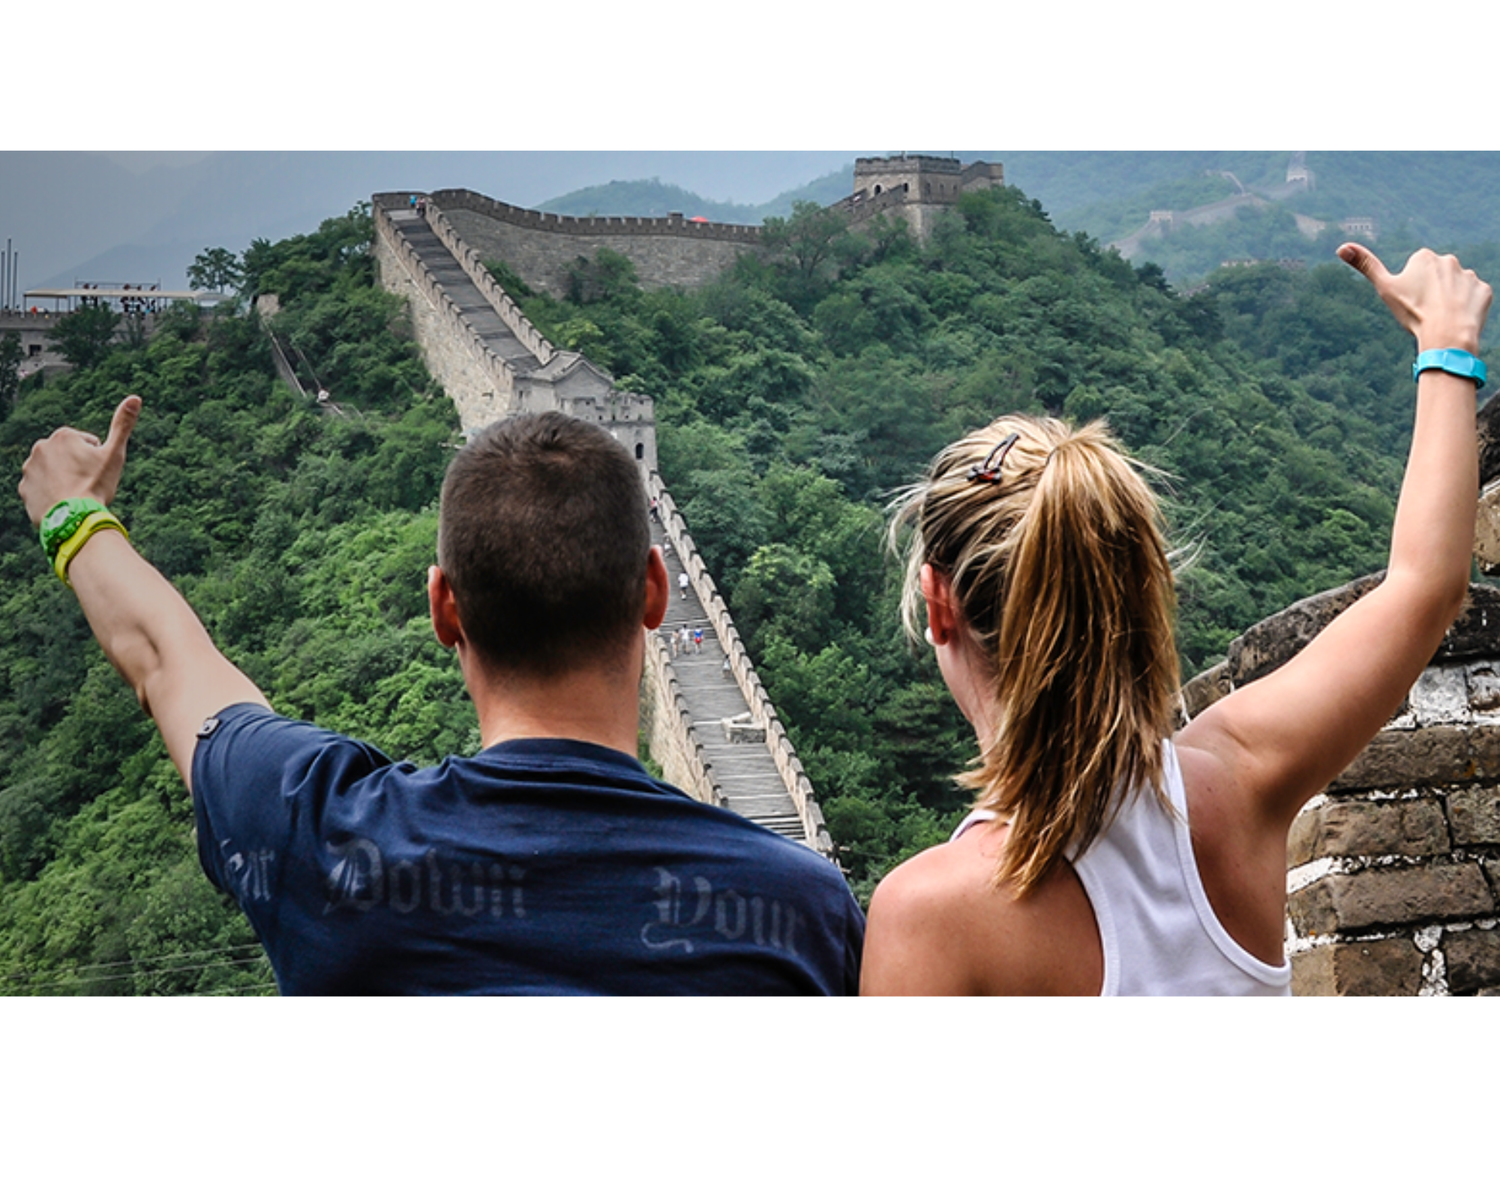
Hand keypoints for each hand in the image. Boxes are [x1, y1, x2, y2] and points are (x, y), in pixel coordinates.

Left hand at [18, 394, 141, 528]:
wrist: (74, 518)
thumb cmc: (96, 485)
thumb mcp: (115, 454)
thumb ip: (123, 425)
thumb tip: (135, 398)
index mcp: (64, 436)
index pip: (87, 445)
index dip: (97, 459)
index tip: (97, 473)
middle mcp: (41, 447)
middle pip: (68, 457)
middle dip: (77, 467)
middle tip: (87, 484)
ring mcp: (30, 468)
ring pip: (53, 472)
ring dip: (63, 480)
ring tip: (75, 495)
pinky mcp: (24, 488)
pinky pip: (40, 488)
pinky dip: (50, 494)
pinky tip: (63, 503)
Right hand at [1338, 244, 1491, 353]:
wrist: (1446, 333)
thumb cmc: (1413, 311)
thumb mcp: (1384, 288)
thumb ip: (1365, 265)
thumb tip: (1341, 247)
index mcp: (1424, 257)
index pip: (1415, 270)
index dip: (1410, 287)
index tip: (1410, 300)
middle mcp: (1449, 260)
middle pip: (1436, 277)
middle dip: (1431, 291)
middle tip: (1424, 310)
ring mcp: (1469, 275)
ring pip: (1455, 287)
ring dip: (1449, 299)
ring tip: (1441, 317)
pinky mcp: (1483, 290)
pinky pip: (1473, 297)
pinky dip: (1466, 307)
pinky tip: (1458, 318)